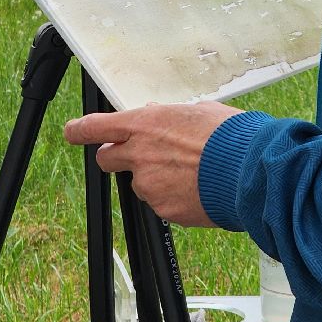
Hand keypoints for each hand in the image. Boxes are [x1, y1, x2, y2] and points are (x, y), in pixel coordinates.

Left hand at [64, 102, 244, 225]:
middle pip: (106, 159)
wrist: (249, 172)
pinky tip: (196, 188)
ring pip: (140, 183)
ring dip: (154, 179)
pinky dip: (172, 197)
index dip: (79, 130)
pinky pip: (161, 202)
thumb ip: (170, 116)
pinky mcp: (163, 209)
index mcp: (146, 124)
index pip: (97, 126)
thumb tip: (159, 116)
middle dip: (115, 157)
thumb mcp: (197, 112)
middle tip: (136, 156)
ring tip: (188, 173)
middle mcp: (140, 154)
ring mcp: (149, 185)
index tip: (72, 131)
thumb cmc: (229, 136)